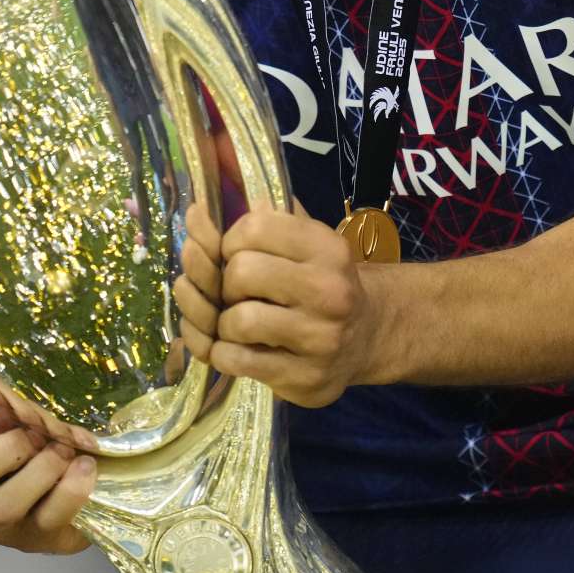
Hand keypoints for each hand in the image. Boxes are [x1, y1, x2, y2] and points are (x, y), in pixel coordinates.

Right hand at [0, 405, 97, 554]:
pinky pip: (48, 518)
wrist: (72, 483)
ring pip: (1, 507)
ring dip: (39, 470)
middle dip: (3, 449)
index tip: (4, 410)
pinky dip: (71, 488)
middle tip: (35, 432)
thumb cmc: (30, 440)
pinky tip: (85, 465)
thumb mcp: (7, 418)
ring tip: (64, 449)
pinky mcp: (35, 539)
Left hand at [174, 202, 378, 408]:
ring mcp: (320, 338)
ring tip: (235, 321)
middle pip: (241, 272)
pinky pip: (238, 361)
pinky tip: (233, 346)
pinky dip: (222, 352)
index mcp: (327, 248)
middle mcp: (329, 291)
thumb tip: (206, 195)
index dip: (230, 239)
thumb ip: (263, 216)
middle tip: (235, 291)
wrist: (367, 337)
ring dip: (224, 321)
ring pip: (238, 320)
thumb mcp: (305, 240)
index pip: (254, 227)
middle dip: (226, 282)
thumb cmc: (320, 280)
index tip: (234, 252)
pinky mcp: (305, 377)